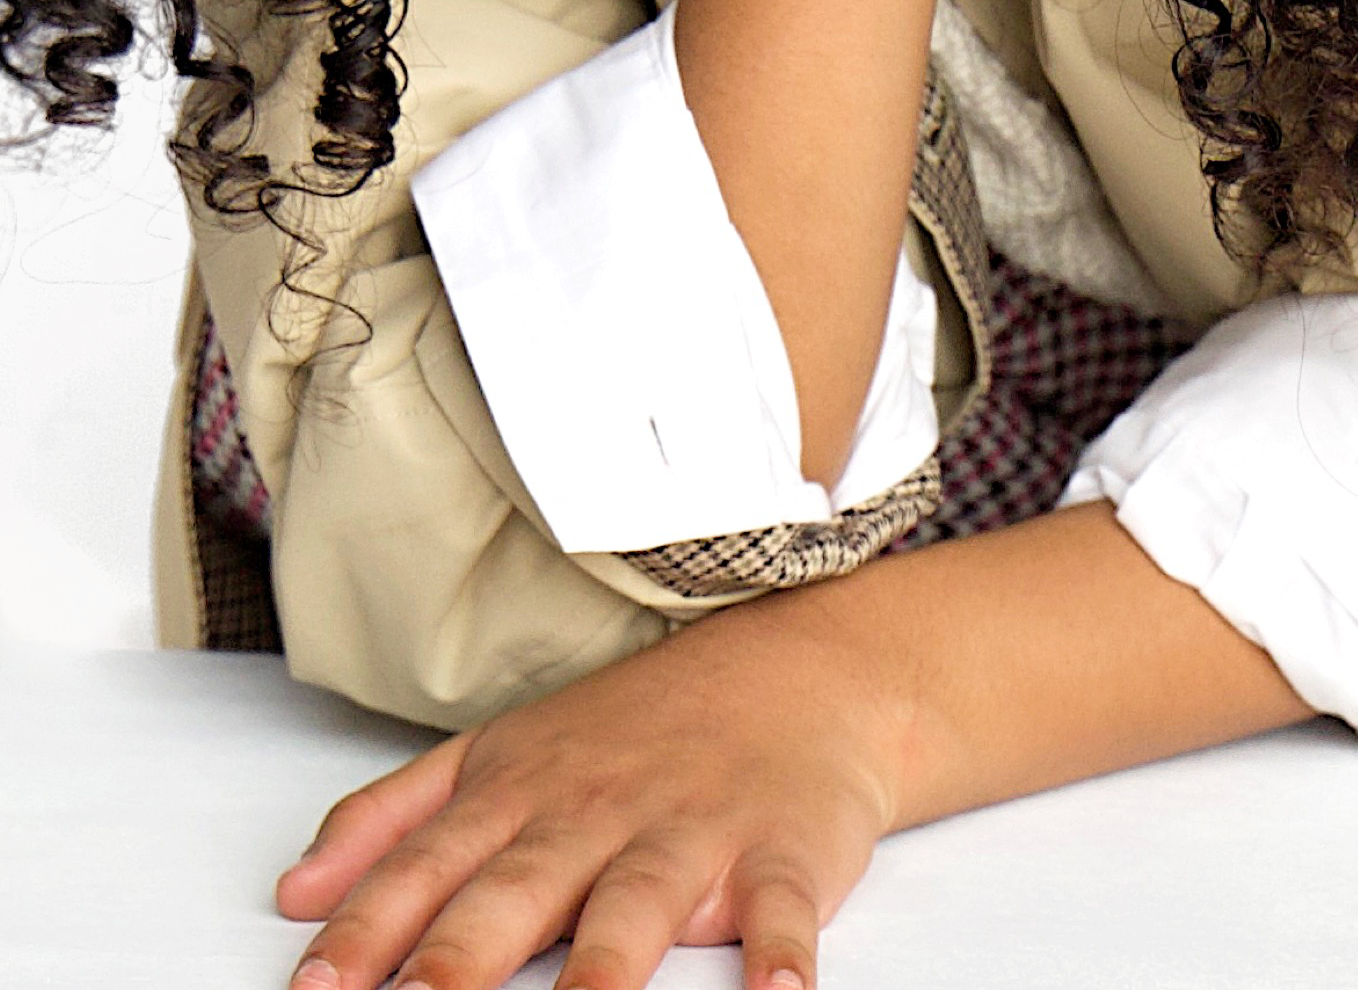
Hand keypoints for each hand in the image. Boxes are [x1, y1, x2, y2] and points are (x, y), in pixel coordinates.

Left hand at [277, 586, 903, 989]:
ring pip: (638, 903)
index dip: (367, 931)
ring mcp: (691, 828)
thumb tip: (292, 892)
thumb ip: (395, 818)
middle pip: (519, 891)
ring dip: (602, 971)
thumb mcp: (504, 752)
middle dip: (461, 958)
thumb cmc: (638, 730)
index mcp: (522, 792)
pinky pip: (782, 907)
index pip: (427, 868)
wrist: (799, 666)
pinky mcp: (781, 847)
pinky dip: (781, 954)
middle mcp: (597, 812)